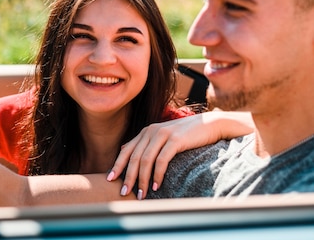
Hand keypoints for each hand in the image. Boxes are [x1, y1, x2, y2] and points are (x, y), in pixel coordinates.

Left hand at [107, 111, 253, 198]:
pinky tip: (156, 186)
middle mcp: (151, 132)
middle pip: (134, 157)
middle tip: (124, 193)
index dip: (118, 165)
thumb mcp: (163, 137)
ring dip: (142, 179)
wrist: (210, 124)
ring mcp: (163, 134)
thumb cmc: (186, 135)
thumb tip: (125, 151)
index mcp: (146, 132)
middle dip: (128, 177)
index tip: (110, 179)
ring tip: (141, 194)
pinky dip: (157, 174)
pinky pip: (162, 160)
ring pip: (146, 160)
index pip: (127, 150)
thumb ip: (147, 144)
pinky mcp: (175, 140)